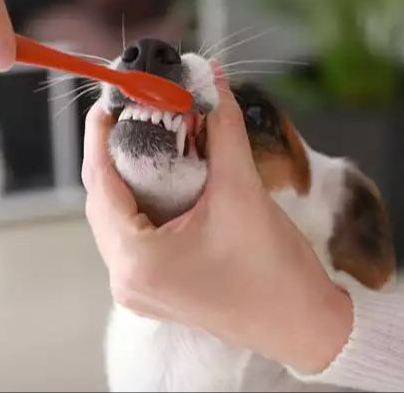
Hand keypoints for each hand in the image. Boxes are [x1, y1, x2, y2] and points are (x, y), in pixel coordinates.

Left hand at [82, 69, 352, 372]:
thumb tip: (210, 79)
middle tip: (138, 114)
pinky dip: (146, 203)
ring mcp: (139, 290)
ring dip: (132, 178)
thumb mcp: (242, 190)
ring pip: (119, 217)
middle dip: (119, 154)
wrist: (304, 325)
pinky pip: (135, 235)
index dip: (102, 135)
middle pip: (104, 200)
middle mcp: (126, 280)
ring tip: (153, 141)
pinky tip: (167, 179)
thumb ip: (222, 128)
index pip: (99, 182)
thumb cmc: (274, 270)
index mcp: (135, 260)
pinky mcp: (157, 290)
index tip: (111, 100)